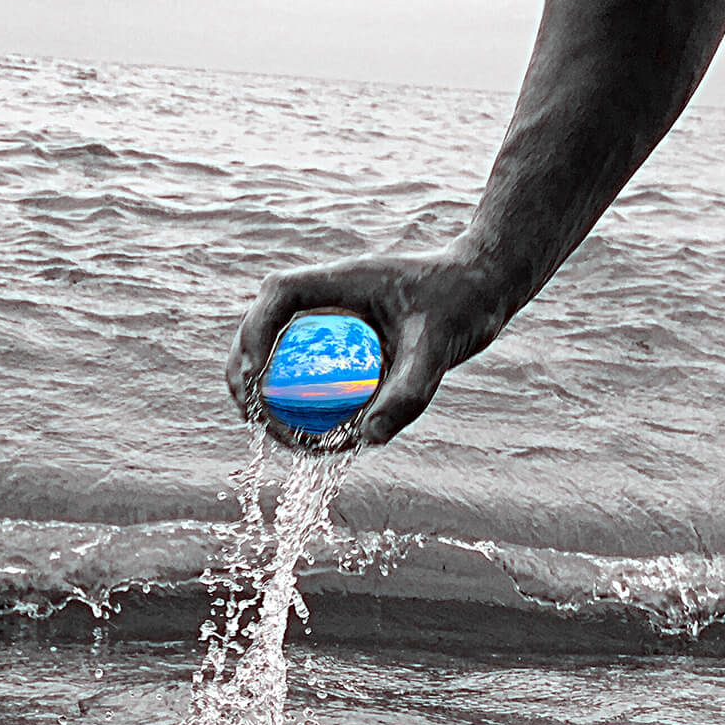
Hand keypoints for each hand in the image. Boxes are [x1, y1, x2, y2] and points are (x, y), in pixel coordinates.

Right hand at [225, 247, 498, 447]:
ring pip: (270, 357)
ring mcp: (324, 322)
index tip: (255, 381)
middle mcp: (322, 299)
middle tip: (254, 420)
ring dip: (260, 396)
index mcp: (338, 281)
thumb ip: (410, 390)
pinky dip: (293, 408)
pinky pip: (298, 377)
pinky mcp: (334, 346)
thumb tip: (368, 439)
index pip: (278, 296)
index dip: (254, 335)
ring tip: (276, 438)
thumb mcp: (441, 347)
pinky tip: (308, 443)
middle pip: (258, 330)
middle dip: (244, 375)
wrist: (480, 291)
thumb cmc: (463, 305)